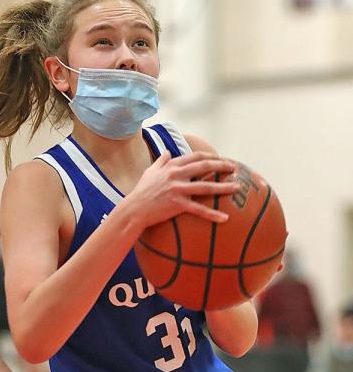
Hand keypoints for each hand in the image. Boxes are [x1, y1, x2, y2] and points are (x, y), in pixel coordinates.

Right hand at [120, 151, 240, 236]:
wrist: (133, 210)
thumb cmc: (140, 192)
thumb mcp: (149, 172)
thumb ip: (160, 161)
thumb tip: (168, 152)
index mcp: (171, 166)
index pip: (196, 156)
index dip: (211, 156)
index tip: (222, 159)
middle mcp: (176, 175)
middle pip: (205, 166)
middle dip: (223, 166)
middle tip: (235, 168)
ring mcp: (178, 189)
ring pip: (206, 187)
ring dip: (224, 187)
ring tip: (237, 187)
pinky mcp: (177, 204)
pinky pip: (199, 210)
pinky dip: (213, 214)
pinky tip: (225, 218)